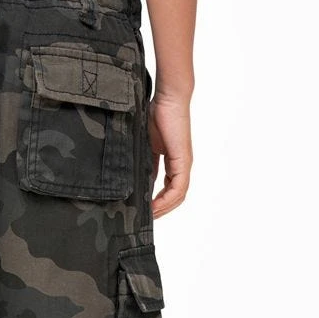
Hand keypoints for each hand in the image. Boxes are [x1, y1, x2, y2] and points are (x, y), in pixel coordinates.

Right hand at [148, 92, 192, 217]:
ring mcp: (184, 163)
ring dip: (164, 208)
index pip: (169, 188)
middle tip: (145, 219)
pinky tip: (155, 206)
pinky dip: (167, 199)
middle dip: (161, 210)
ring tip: (149, 216)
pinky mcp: (182, 160)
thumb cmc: (156, 114)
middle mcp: (181, 165)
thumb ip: (145, 160)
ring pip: (178, 195)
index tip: (144, 210)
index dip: (158, 202)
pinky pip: (178, 187)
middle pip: (175, 196)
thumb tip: (134, 176)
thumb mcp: (146, 143)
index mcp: (173, 161)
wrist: (168, 98)